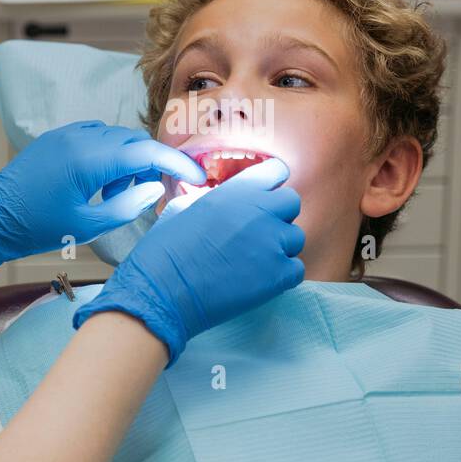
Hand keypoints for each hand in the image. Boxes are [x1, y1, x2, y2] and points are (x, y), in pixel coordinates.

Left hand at [0, 121, 204, 275]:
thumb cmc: (36, 227)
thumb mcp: (87, 225)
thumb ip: (127, 205)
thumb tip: (153, 188)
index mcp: (89, 159)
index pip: (146, 152)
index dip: (176, 162)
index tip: (197, 175)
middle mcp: (80, 138)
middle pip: (134, 141)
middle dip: (152, 164)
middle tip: (155, 193)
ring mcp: (68, 134)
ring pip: (117, 138)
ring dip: (129, 162)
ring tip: (119, 196)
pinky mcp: (58, 138)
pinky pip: (97, 138)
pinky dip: (110, 156)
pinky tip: (103, 183)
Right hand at [72, 157, 304, 365]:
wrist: (163, 290)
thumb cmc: (165, 249)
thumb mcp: (183, 207)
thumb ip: (213, 198)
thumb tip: (221, 200)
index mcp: (237, 191)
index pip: (277, 171)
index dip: (271, 185)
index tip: (263, 198)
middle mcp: (260, 211)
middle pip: (293, 203)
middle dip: (279, 215)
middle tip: (259, 232)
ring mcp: (272, 243)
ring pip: (296, 238)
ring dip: (280, 247)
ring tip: (255, 261)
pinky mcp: (278, 275)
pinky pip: (297, 269)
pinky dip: (283, 275)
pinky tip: (260, 280)